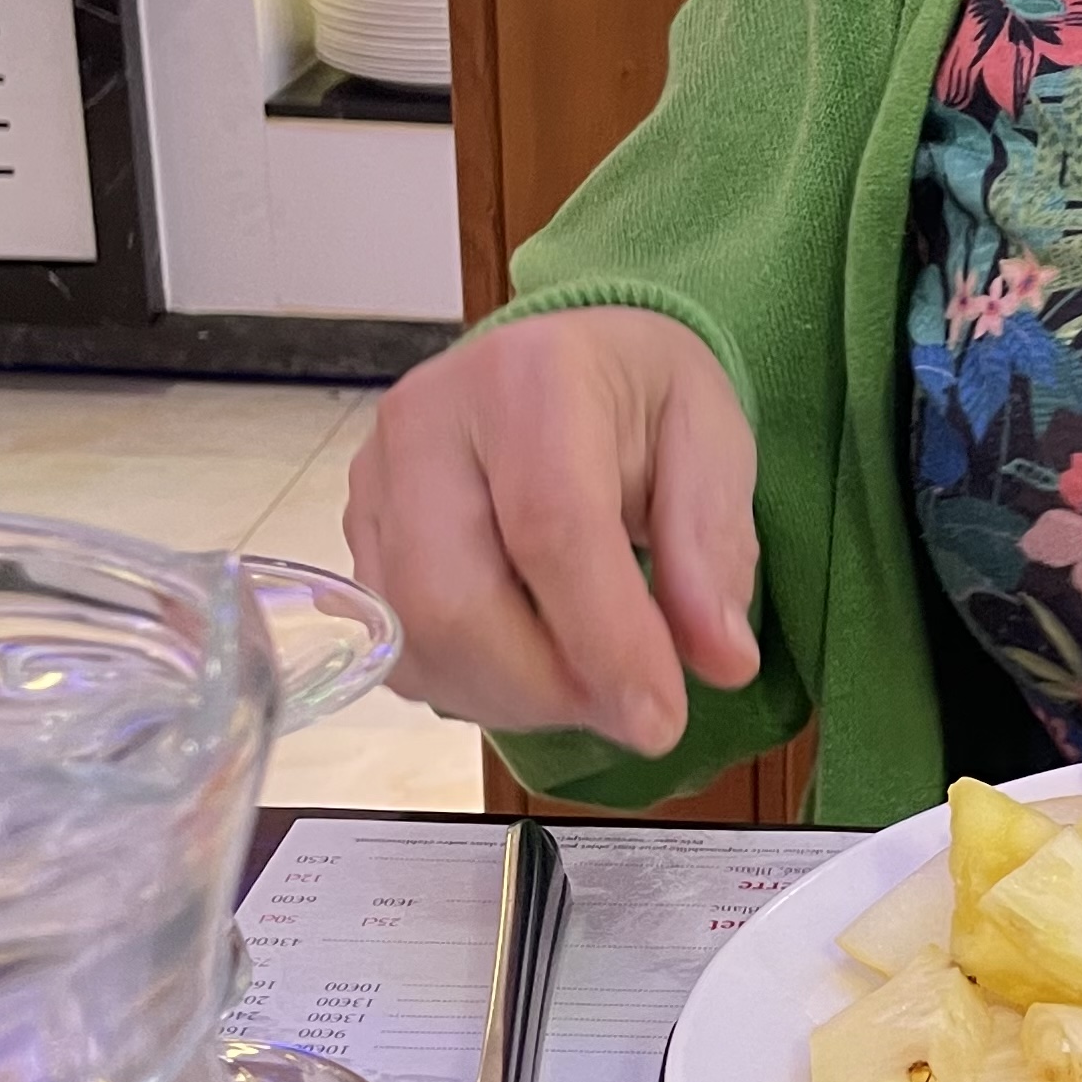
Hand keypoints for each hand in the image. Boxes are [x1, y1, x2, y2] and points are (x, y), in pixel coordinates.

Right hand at [344, 307, 760, 754]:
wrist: (564, 362)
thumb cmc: (644, 401)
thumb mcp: (713, 447)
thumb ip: (715, 550)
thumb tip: (723, 663)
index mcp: (528, 380)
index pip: (549, 529)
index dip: (605, 640)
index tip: (661, 719)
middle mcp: (426, 423)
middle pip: (454, 599)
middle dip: (551, 688)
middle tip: (634, 712)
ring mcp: (375, 481)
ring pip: (417, 637)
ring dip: (515, 698)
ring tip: (594, 685)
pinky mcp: (358, 534)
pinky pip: (400, 648)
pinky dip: (474, 688)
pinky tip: (537, 667)